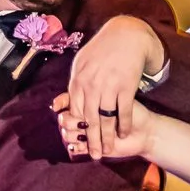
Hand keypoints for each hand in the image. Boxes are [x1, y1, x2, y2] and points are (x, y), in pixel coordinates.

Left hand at [59, 15, 165, 159]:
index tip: (80, 142)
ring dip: (108, 137)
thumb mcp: (82, 63)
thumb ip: (74, 83)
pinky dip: (124, 125)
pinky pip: (124, 111)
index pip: (76, 111)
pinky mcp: (126, 86)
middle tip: (95, 155)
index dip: (78, 129)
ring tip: (109, 150)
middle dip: (92, 140)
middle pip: (89, 119)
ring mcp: (109, 87)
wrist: (127, 35)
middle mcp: (92, 85)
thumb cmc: (103, 50)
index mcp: (79, 80)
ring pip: (106, 119)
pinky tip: (124, 133)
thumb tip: (62, 102)